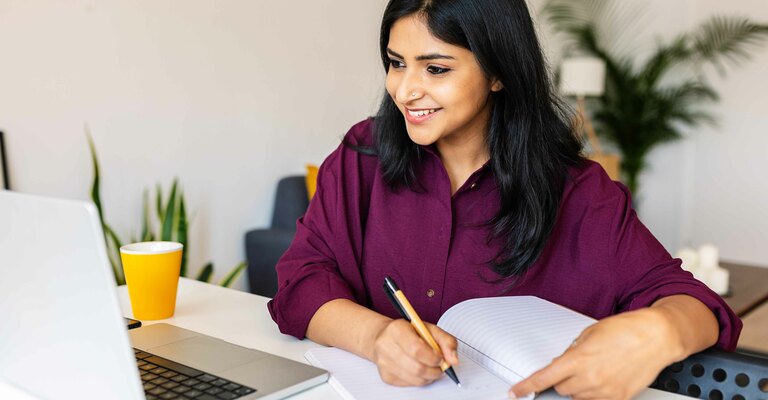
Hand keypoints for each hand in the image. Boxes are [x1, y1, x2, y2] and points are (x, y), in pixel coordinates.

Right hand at [370, 319, 458, 385]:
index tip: (440, 357)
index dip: (432, 357)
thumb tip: (453, 360)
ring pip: (415, 379)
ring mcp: (384, 362)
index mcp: (396, 329)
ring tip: (432, 368)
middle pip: (416, 367)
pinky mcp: (386, 376)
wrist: (384, 337)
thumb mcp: (429, 329)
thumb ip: (446, 341)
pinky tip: (420, 370)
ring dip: (429, 376)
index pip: (416, 348)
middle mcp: (385, 345)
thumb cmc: (409, 332)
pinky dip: (420, 380)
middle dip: (435, 370)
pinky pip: (410, 384)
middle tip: (440, 366)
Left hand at [510, 308, 682, 399]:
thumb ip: (574, 350)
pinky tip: (604, 378)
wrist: (657, 336)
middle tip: (577, 366)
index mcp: (578, 359)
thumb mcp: (590, 333)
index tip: (515, 392)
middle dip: (563, 379)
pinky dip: (594, 393)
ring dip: (579, 387)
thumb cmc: (627, 329)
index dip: (527, 386)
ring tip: (597, 368)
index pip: (545, 377)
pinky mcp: (619, 398)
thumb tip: (564, 362)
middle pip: (562, 388)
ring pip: (578, 397)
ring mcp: (605, 391)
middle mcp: (590, 378)